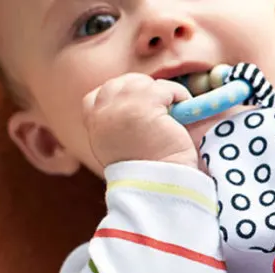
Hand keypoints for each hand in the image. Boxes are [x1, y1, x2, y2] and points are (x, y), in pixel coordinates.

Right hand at [83, 73, 197, 168]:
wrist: (158, 187)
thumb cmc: (145, 172)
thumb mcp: (118, 146)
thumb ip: (117, 123)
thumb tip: (135, 105)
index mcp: (92, 122)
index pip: (100, 93)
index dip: (124, 97)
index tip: (140, 111)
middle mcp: (101, 110)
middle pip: (125, 83)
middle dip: (146, 93)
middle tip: (162, 114)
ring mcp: (122, 104)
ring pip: (146, 83)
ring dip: (164, 96)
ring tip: (172, 118)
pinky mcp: (145, 102)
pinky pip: (166, 88)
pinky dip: (179, 97)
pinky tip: (182, 117)